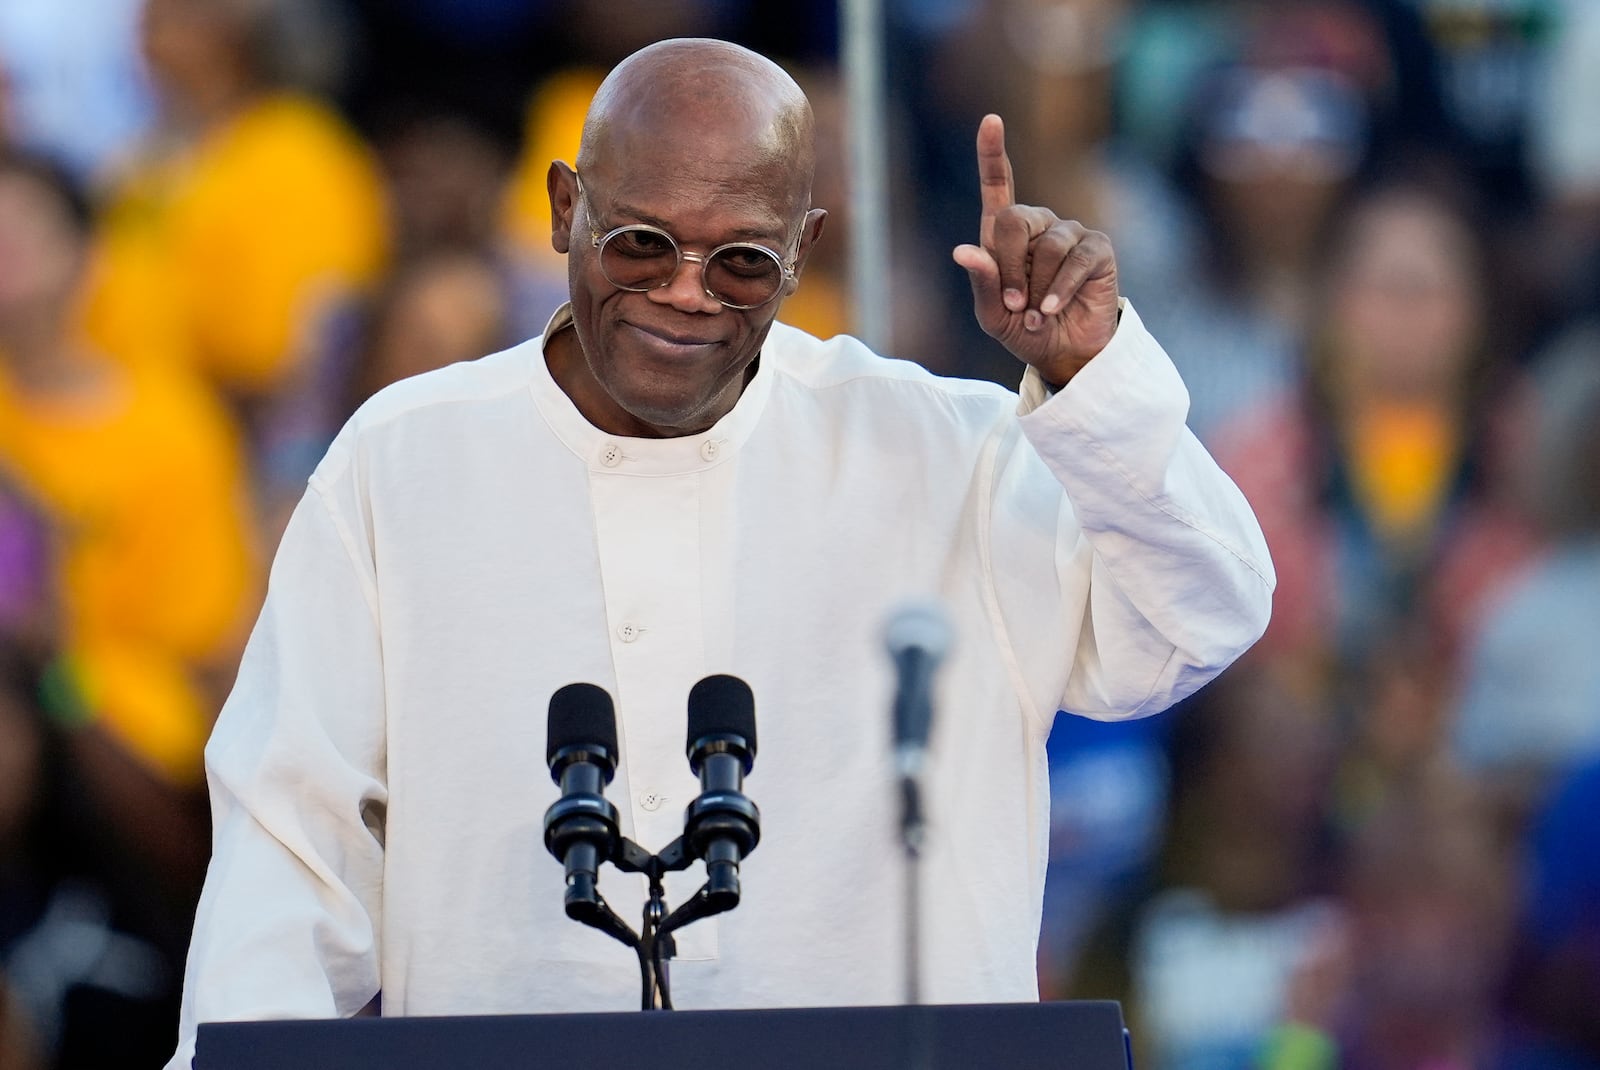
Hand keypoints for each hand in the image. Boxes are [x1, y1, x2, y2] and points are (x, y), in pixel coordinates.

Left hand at [952, 114, 1119, 385]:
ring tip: (1036, 313)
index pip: (998, 185)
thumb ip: (982, 283)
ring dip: (1037, 286)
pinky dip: (1059, 290)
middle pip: (1015, 219)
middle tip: (1015, 303)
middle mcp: (1039, 226)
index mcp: (1006, 235)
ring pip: (1048, 245)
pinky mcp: (1097, 249)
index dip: (992, 152)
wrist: (1064, 354)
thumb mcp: (993, 314)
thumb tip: (965, 251)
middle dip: (1010, 266)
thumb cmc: (1024, 331)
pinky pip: (1075, 260)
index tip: (991, 120)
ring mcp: (1070, 234)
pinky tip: (1052, 310)